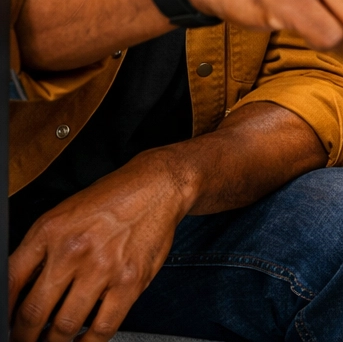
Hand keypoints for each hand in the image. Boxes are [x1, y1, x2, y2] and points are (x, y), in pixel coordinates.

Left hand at [8, 152, 189, 341]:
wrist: (158, 186)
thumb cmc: (111, 199)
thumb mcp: (63, 214)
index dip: (4, 315)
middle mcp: (75, 250)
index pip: (11, 284)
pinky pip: (103, 328)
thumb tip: (18, 293)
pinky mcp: (131, 281)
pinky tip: (82, 341)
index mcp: (51, 231)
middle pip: (33, 314)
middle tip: (25, 341)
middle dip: (24, 337)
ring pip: (65, 327)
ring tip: (52, 341)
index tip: (6, 327)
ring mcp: (104, 267)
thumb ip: (39, 251)